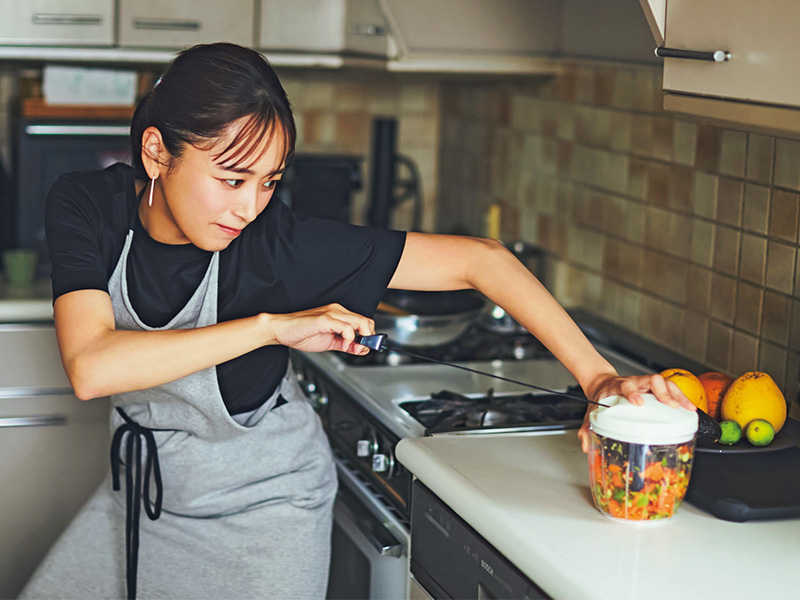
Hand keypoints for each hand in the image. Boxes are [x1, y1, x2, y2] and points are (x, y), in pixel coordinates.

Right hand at [266, 303, 373, 354]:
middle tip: (361, 349)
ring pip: (360, 322)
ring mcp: (331, 313)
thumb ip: (345, 345)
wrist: (280, 330)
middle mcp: (337, 311)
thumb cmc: (301, 333)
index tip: (367, 348)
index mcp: (339, 314)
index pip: (364, 321)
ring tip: (353, 348)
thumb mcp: (329, 342)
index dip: (369, 336)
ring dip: (362, 338)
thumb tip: (361, 349)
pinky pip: (346, 327)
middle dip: (369, 337)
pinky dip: (349, 338)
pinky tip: (344, 345)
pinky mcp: (324, 319)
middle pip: (366, 321)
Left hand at [577, 373, 696, 452]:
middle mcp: (634, 383)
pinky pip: (670, 389)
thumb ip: (586, 427)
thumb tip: (585, 444)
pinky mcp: (654, 388)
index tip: (638, 402)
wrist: (602, 382)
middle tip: (671, 406)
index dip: (632, 392)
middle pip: (652, 380)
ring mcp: (645, 384)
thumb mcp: (590, 410)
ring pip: (665, 382)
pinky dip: (681, 397)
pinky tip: (689, 409)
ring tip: (688, 408)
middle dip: (663, 392)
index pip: (626, 385)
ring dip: (677, 394)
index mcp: (617, 386)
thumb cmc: (600, 397)